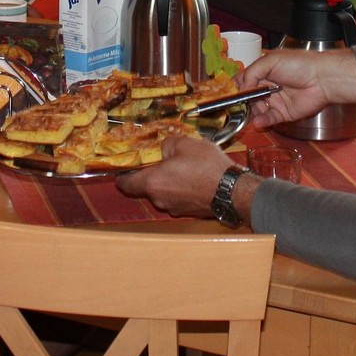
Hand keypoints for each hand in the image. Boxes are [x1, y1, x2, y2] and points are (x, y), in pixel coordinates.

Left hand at [118, 136, 236, 215]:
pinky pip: (178, 197)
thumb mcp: (186, 144)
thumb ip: (168, 144)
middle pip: (147, 186)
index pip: (126, 183)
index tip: (124, 167)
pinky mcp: (189, 211)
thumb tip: (164, 149)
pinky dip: (182, 188)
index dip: (122, 174)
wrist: (232, 191)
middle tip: (162, 159)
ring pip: (164, 192)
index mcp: (153, 182)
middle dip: (152, 173)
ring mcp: (174, 208)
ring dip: (169, 181)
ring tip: (183, 166)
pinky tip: (195, 177)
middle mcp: (160, 199)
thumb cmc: (207, 167)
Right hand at [235, 49, 355, 127]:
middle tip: (235, 107)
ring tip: (248, 115)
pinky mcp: (283, 114)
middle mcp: (267, 86)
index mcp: (263, 71)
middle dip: (241, 103)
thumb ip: (252, 73)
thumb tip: (242, 87)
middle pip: (248, 97)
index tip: (227, 94)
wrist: (322, 79)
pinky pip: (269, 119)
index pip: (243, 80)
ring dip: (251, 113)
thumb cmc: (299, 64)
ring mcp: (275, 101)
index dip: (235, 87)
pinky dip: (262, 121)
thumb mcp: (271, 61)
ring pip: (256, 110)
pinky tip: (258, 121)